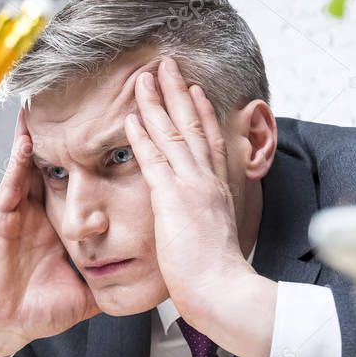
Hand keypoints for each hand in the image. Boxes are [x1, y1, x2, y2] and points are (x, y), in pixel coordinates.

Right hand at [0, 108, 99, 356]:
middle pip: (52, 168)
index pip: (75, 186)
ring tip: (44, 107)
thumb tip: (148, 286)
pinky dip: (16, 163)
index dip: (89, 163)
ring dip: (34, 139)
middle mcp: (37, 215)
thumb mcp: (85, 294)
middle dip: (61, 139)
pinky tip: (25, 142)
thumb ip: (113, 284)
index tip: (109, 137)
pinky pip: (10, 186)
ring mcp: (17, 215)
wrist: (6, 326)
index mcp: (57, 227)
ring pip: (27, 168)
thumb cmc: (39, 310)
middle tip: (75, 103)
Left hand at [125, 57, 275, 356]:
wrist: (223, 291)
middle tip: (167, 65)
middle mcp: (207, 181)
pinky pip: (155, 158)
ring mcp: (192, 186)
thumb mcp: (214, 240)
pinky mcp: (174, 198)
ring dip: (157, 102)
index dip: (201, 114)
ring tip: (144, 76)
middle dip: (179, 92)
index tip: (194, 90)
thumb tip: (200, 222)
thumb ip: (206, 223)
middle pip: (193, 126)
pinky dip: (143, 134)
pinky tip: (132, 115)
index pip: (209, 143)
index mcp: (217, 191)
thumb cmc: (217, 277)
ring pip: (173, 133)